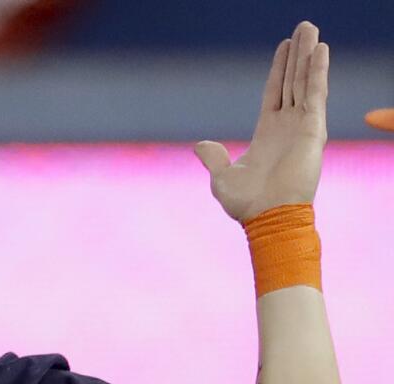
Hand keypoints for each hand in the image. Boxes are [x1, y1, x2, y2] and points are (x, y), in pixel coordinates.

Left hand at [193, 21, 328, 222]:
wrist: (266, 218)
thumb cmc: (246, 204)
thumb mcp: (222, 177)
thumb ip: (214, 158)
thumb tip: (201, 145)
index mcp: (268, 134)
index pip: (276, 93)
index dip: (280, 70)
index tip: (284, 48)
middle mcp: (288, 127)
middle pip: (293, 81)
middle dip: (298, 55)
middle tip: (304, 28)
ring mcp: (302, 127)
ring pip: (305, 82)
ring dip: (309, 55)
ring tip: (310, 30)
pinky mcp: (312, 130)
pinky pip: (315, 94)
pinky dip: (317, 72)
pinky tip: (319, 51)